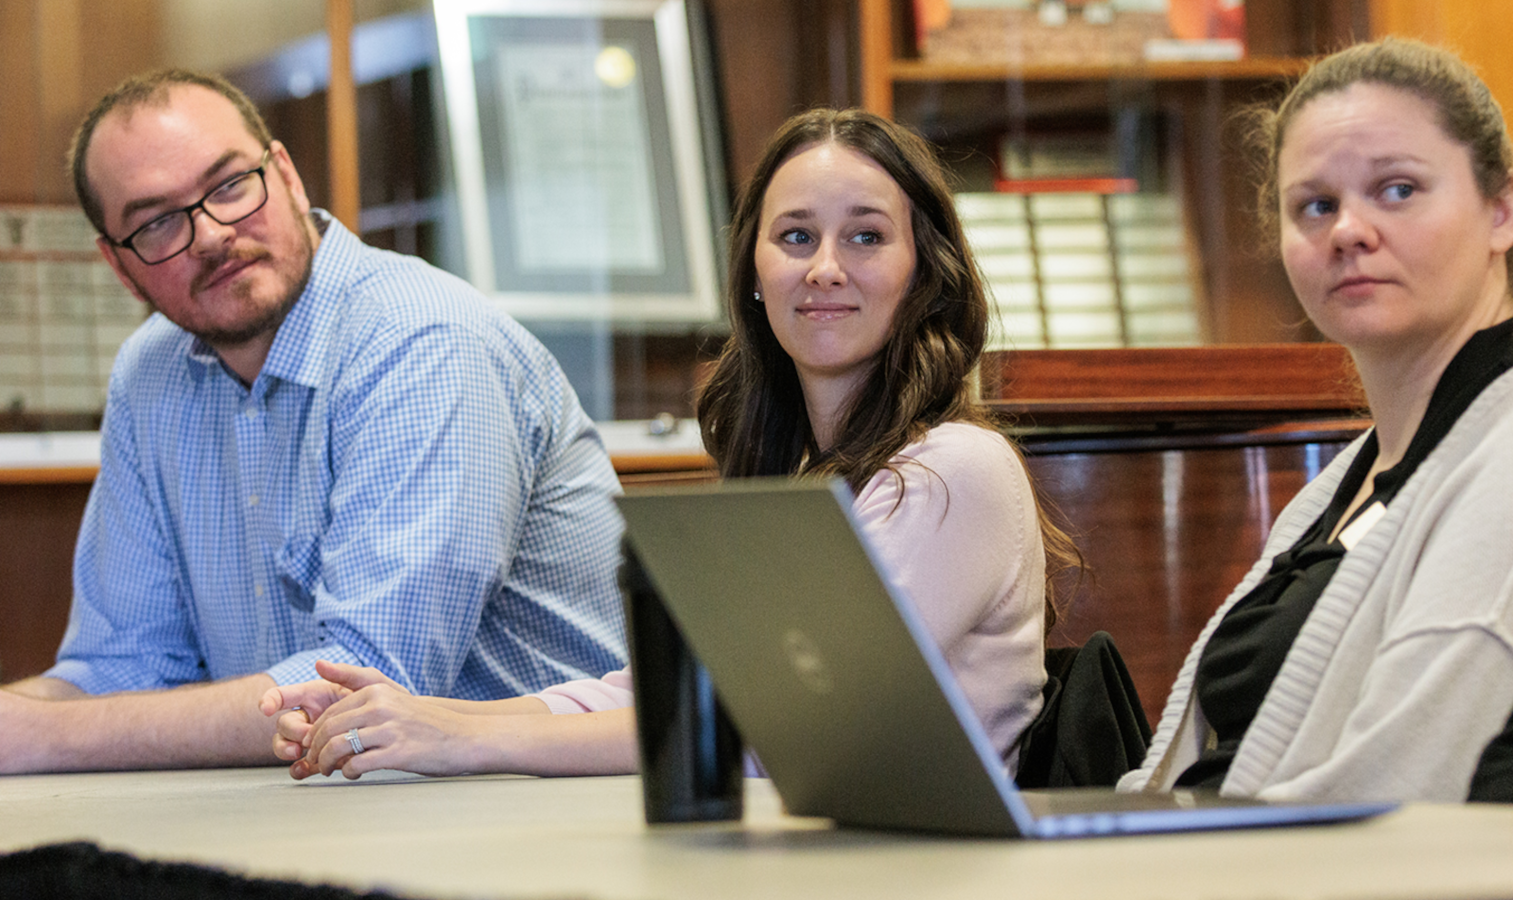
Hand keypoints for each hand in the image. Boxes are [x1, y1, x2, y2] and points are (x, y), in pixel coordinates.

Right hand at [259, 660, 407, 778]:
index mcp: (318, 695)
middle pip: (284, 723)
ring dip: (286, 750)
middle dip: (289, 731)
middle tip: (306, 737)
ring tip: (302, 755)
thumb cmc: (388, 701)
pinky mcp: (321, 758)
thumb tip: (319, 663)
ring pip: (286, 745)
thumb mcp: (372, 684)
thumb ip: (347, 673)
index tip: (265, 708)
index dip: (270, 699)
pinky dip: (299, 769)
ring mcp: (314, 738)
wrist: (405, 729)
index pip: (286, 695)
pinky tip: (306, 770)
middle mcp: (311, 716)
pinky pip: (300, 765)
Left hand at [304, 681, 480, 779]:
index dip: (316, 734)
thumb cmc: (423, 720)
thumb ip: (357, 681)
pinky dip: (348, 773)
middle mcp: (381, 707)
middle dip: (316, 751)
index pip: (330, 713)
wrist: (463, 737)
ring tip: (330, 770)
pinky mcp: (397, 753)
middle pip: (330, 730)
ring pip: (338, 747)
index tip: (313, 747)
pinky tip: (353, 774)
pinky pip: (357, 765)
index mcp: (377, 692)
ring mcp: (390, 730)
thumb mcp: (392, 694)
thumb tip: (319, 664)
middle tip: (316, 763)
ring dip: (326, 763)